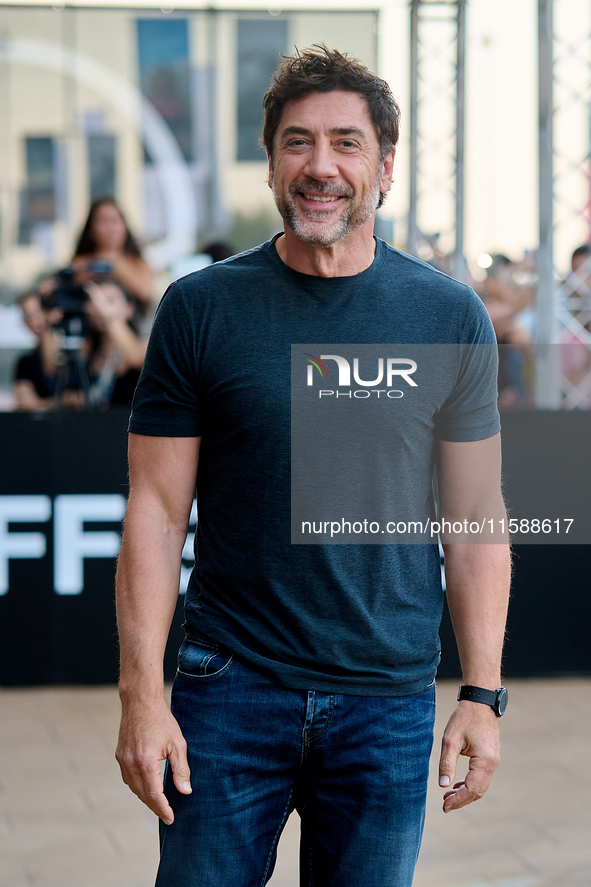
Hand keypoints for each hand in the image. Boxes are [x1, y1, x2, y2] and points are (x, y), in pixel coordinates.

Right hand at [115, 698, 191, 823]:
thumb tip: (185, 791)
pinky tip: (147, 786)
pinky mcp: (120, 755)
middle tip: (167, 814)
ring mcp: (123, 760)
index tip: (171, 818)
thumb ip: (181, 770)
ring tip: (159, 802)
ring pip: (134, 788)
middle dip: (155, 807)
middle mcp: (131, 764)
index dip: (163, 809)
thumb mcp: (178, 744)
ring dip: (146, 797)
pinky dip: (138, 786)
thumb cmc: (162, 720)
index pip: (154, 795)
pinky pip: (128, 778)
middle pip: (143, 794)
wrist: (140, 701)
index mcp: (146, 762)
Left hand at [438, 701, 499, 812]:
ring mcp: (494, 761)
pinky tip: (458, 784)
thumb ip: (447, 763)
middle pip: (478, 791)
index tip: (444, 806)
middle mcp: (493, 764)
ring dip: (466, 793)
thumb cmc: (465, 717)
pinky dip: (471, 784)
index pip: (472, 789)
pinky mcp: (491, 757)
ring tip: (448, 796)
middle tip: (445, 805)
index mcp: (485, 761)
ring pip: (481, 785)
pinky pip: (482, 777)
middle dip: (462, 800)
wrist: (480, 701)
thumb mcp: (450, 740)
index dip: (458, 800)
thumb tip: (443, 785)